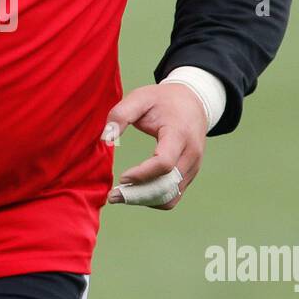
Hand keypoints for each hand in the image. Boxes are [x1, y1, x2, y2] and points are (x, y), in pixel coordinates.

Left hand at [101, 82, 207, 209]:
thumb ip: (120, 114)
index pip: (164, 163)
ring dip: (144, 200)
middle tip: (112, 197)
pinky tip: (135, 193)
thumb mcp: (140, 98)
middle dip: (138, 195)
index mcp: (179, 134)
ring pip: (170, 196)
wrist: (193, 102)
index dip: (142, 174)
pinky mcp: (189, 174)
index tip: (121, 177)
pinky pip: (173, 195)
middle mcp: (191, 154)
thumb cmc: (163, 100)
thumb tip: (105, 138)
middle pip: (167, 186)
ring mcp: (193, 167)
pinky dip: (154, 199)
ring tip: (121, 196)